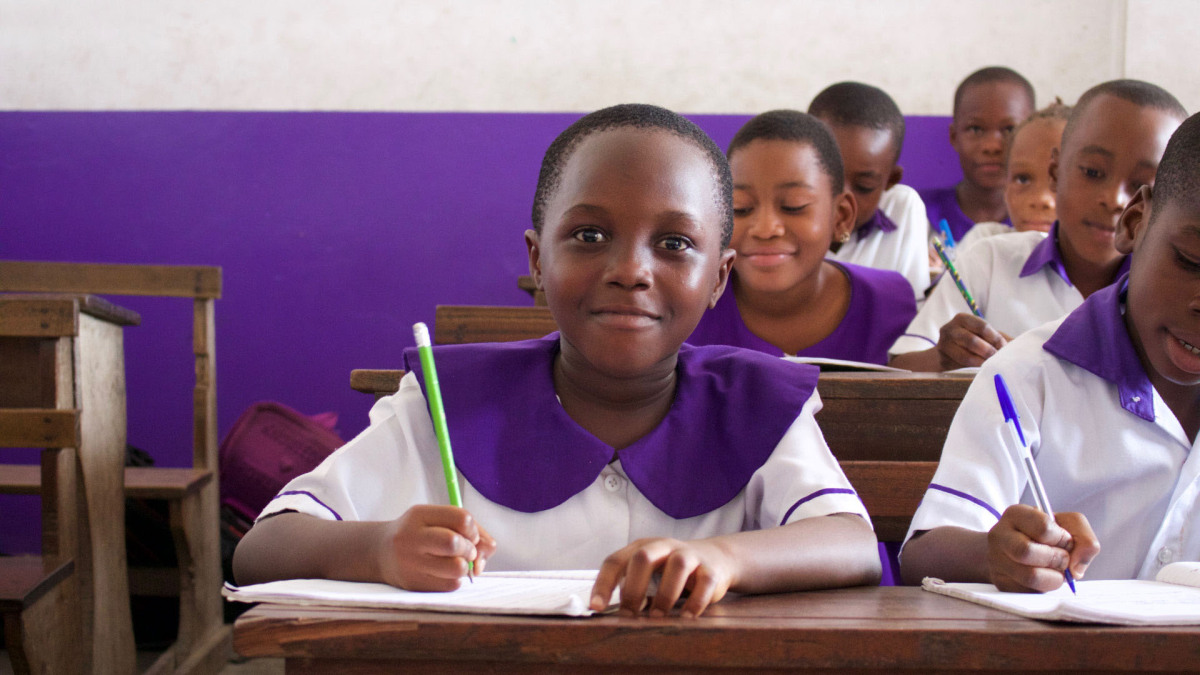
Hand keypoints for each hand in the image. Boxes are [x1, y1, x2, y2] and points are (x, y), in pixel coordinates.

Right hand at [375, 505, 495, 590]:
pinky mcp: (413, 584)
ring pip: (456, 568)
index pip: (461, 517)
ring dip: (464, 567)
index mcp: (419, 515)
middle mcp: (411, 537)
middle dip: (469, 549)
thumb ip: (470, 529)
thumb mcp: (437, 521)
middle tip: (465, 552)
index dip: (473, 529)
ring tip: (456, 564)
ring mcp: (410, 562)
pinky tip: (445, 574)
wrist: (379, 553)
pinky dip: (455, 580)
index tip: (468, 535)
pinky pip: (450, 585)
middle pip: (455, 542)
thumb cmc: (419, 534)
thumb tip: (489, 549)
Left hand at [590, 538, 734, 617]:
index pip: (615, 560)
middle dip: (633, 587)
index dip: (604, 583)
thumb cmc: (670, 570)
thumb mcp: (649, 571)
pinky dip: (695, 602)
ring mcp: (689, 555)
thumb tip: (609, 612)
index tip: (596, 608)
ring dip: (665, 594)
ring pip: (677, 566)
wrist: (715, 558)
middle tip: (628, 614)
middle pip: (643, 557)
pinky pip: (705, 582)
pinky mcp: (711, 569)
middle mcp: (664, 546)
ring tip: (658, 616)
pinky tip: (687, 617)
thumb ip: (630, 585)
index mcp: (642, 547)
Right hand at [936, 313, 1009, 368]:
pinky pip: (960, 365)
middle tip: (998, 358)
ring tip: (991, 364)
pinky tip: (981, 368)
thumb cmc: (971, 341)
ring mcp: (943, 344)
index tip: (1005, 347)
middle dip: (989, 351)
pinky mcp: (942, 358)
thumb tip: (1023, 344)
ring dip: (982, 361)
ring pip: (965, 355)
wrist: (946, 352)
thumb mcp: (983, 334)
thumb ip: (999, 338)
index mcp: (962, 318)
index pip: (982, 326)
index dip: (996, 338)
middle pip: (972, 340)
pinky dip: (973, 367)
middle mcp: (949, 328)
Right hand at [987, 505, 1099, 592]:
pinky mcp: (1001, 582)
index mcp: (1016, 514)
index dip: (1062, 538)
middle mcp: (999, 535)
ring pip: (1030, 576)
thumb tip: (1075, 568)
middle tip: (1062, 559)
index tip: (1064, 540)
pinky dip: (1044, 588)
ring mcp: (996, 560)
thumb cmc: (1048, 537)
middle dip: (1056, 559)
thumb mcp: (1070, 526)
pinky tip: (1043, 578)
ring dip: (1053, 577)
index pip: (1043, 527)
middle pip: (1027, 551)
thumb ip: (1084, 538)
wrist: (1024, 550)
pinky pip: (1028, 592)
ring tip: (1055, 571)